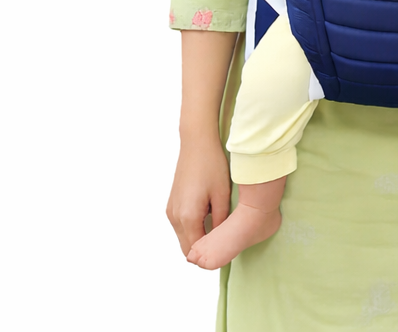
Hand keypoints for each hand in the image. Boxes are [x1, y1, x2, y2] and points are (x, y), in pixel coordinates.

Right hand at [166, 134, 232, 255]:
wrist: (197, 142)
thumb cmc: (212, 165)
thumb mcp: (222, 195)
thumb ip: (221, 222)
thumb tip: (221, 242)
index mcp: (187, 217)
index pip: (196, 251)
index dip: (210, 256)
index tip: (226, 251)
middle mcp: (174, 217)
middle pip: (187, 248)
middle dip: (203, 250)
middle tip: (224, 242)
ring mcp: (170, 210)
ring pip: (184, 237)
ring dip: (198, 237)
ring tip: (219, 227)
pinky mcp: (172, 203)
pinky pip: (181, 225)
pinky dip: (193, 227)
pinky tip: (210, 215)